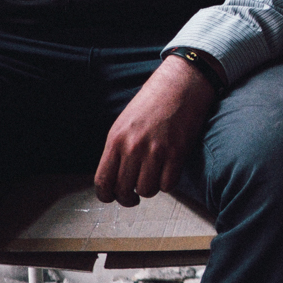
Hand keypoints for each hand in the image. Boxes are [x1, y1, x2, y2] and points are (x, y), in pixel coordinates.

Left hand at [94, 58, 217, 206]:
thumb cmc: (152, 103)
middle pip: (124, 190)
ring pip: (146, 191)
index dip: (107, 195)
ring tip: (153, 178)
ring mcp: (155, 151)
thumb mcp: (124, 124)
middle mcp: (133, 147)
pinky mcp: (177, 153)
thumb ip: (117, 150)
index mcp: (116, 140)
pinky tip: (167, 172)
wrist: (180, 85)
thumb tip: (115, 178)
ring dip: (149, 189)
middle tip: (134, 194)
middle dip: (128, 197)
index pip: (103, 181)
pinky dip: (167, 183)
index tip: (113, 197)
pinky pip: (168, 185)